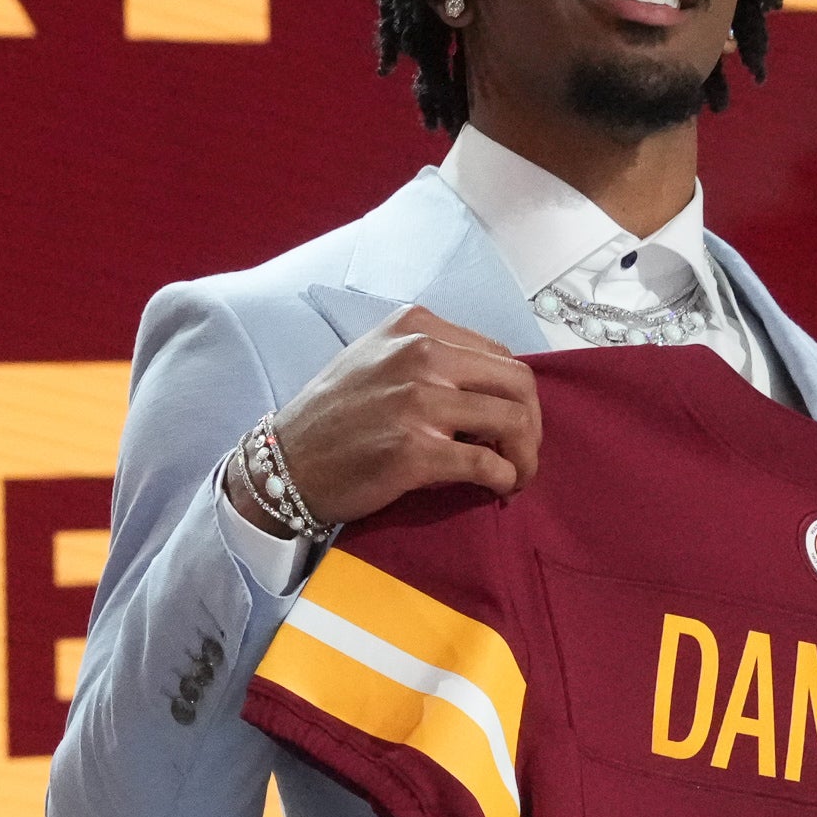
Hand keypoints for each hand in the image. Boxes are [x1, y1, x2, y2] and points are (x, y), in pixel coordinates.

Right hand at [231, 305, 542, 529]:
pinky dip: (507, 479)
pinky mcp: (417, 451)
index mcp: (416, 327)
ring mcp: (420, 402)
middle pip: (518, 384)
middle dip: (533, 424)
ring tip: (517, 476)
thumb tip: (489, 387)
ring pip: (514, 422)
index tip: (512, 423)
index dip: (517, 394)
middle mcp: (421, 355)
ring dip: (526, 456)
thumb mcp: (377, 359)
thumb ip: (430, 358)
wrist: (284, 463)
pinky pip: (490, 464)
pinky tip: (499, 488)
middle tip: (524, 453)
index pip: (499, 354)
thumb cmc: (331, 416)